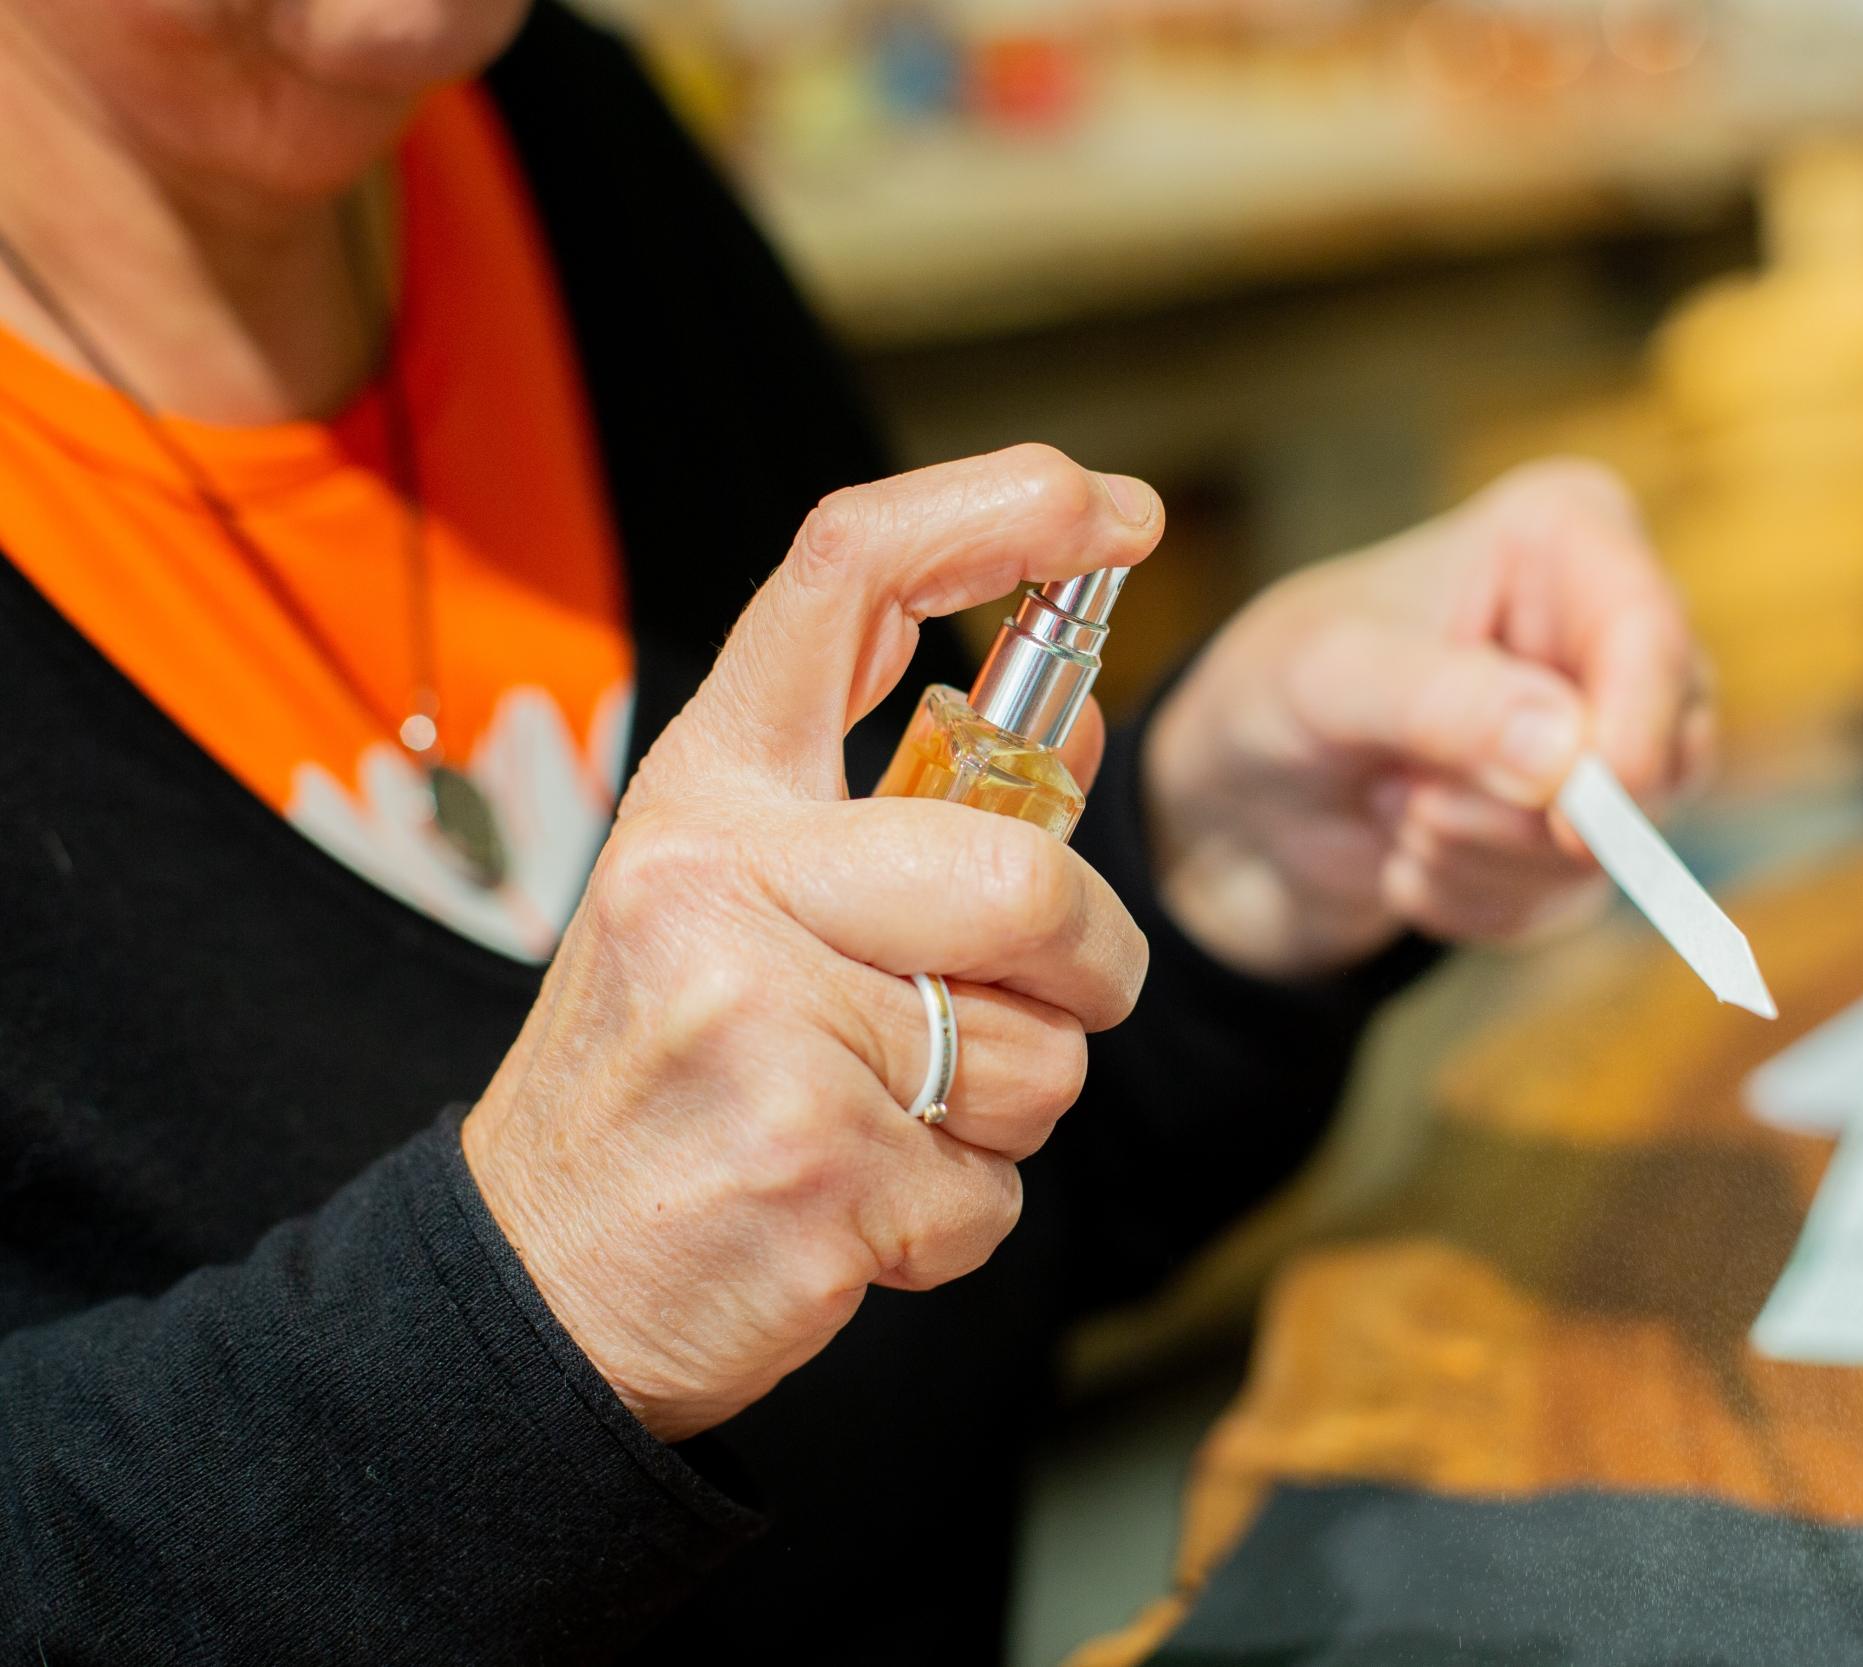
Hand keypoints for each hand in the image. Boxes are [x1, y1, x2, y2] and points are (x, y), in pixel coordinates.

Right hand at [461, 446, 1163, 1442]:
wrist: (532, 1279)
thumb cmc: (664, 1070)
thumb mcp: (744, 899)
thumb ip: (907, 812)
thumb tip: (1077, 734)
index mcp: (708, 787)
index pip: (849, 571)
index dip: (1004, 510)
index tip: (1119, 512)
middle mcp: (718, 877)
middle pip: (1028, 882)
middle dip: (1093, 966)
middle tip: (1056, 999)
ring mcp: (758, 1025)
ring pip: (1041, 1055)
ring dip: (1012, 1108)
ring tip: (892, 1117)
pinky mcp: (811, 1169)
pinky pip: (997, 1189)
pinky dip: (961, 1217)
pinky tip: (859, 1208)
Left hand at [1145, 458, 1709, 978]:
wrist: (1234, 797)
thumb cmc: (1272, 693)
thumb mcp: (1329, 679)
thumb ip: (1443, 703)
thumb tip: (1570, 753)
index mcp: (1568, 537)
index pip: (1652, 636)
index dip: (1631, 737)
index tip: (1571, 822)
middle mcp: (1610, 632)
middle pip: (1661, 757)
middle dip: (1525, 816)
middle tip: (1409, 805)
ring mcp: (1607, 737)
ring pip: (1619, 846)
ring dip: (1482, 858)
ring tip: (1392, 808)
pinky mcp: (1582, 830)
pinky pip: (1568, 903)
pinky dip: (1476, 900)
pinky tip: (1407, 857)